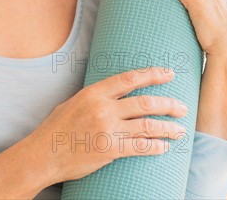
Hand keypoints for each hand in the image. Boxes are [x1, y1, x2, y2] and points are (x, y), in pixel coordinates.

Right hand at [28, 67, 186, 183]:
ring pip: (147, 126)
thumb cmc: (56, 128)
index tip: (168, 73)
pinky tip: (164, 146)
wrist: (44, 153)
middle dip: (168, 104)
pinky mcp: (110, 151)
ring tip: (180, 130)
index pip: (129, 79)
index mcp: (94, 93)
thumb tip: (111, 94)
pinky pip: (140, 147)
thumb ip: (95, 97)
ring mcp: (108, 130)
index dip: (152, 75)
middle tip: (182, 107)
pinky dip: (156, 146)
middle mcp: (103, 109)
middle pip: (145, 102)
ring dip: (167, 127)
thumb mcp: (73, 103)